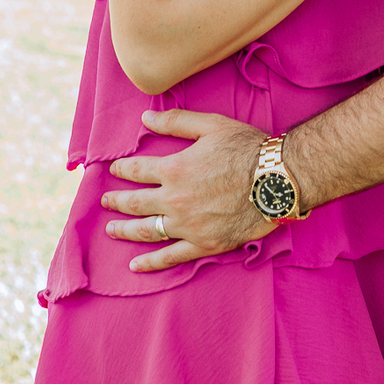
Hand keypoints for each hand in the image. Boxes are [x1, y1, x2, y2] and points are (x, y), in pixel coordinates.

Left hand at [101, 110, 274, 269]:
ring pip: (146, 231)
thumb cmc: (248, 149)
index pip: (137, 170)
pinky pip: (171, 257)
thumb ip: (176, 122)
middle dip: (116, 200)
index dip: (123, 169)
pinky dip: (151, 263)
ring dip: (125, 230)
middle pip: (135, 202)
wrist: (278, 180)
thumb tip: (145, 118)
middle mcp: (175, 200)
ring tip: (112, 229)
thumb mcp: (212, 125)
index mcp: (175, 169)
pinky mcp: (204, 244)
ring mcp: (188, 225)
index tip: (115, 170)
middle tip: (105, 200)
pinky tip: (136, 265)